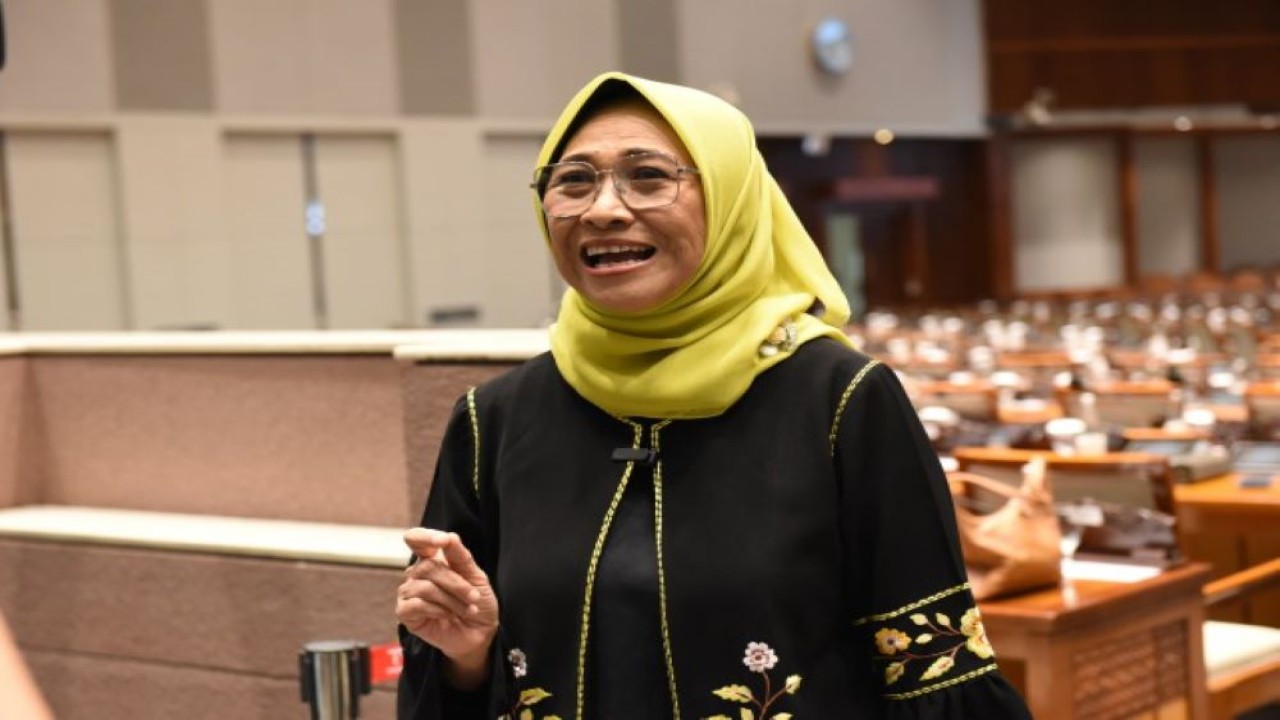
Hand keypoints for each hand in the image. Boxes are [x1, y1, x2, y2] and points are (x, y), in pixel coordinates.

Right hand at [396, 528, 498, 688]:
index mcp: (432, 559)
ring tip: (466, 610)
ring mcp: (408, 593)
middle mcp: (417, 573)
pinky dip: (437, 609)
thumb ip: (461, 556)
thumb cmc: (477, 602)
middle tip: (474, 597)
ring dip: (450, 599)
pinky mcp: (405, 613)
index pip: (416, 539)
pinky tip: (448, 615)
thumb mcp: (477, 577)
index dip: (424, 536)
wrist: (480, 633)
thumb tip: (449, 536)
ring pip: (423, 587)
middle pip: (427, 567)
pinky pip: (415, 605)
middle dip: (456, 583)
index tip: (443, 541)